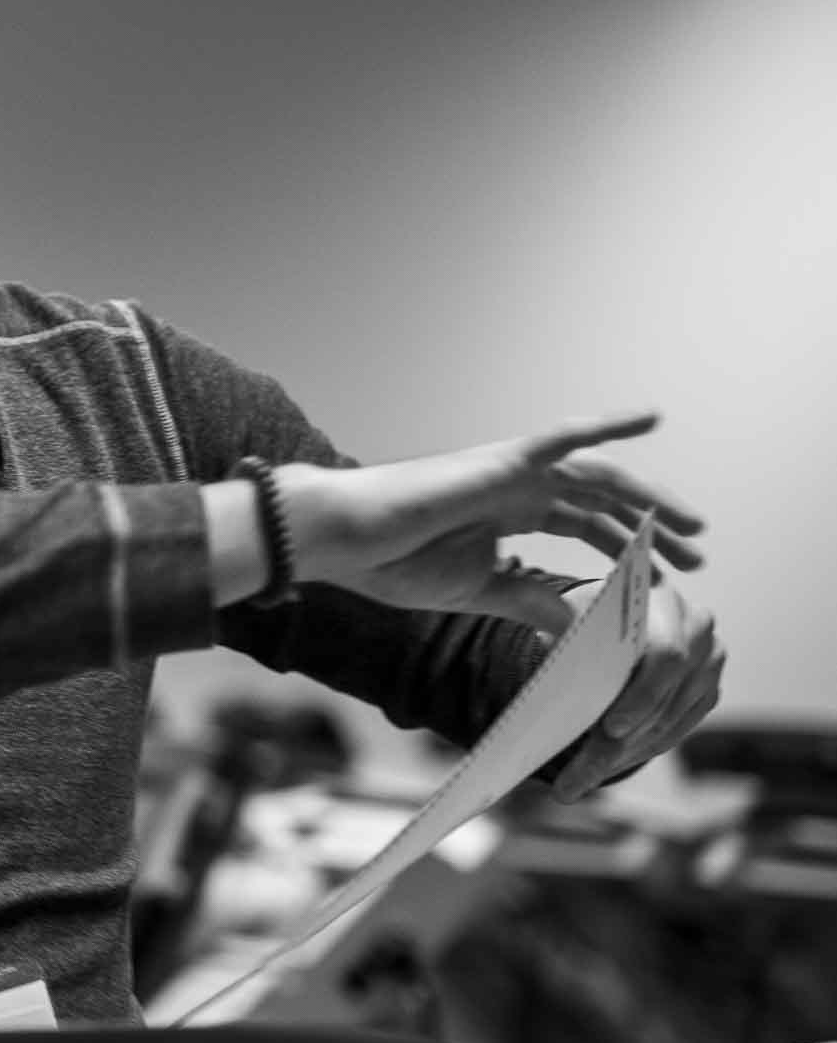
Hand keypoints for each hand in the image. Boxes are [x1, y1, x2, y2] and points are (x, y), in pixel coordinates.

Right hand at [280, 410, 706, 636]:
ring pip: (597, 476)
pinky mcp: (500, 461)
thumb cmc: (391, 560)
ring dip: (648, 495)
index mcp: (507, 513)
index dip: (625, 550)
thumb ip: (526, 597)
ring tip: (692, 524)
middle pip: (601, 502)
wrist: (345, 539)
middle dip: (650, 526)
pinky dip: (605, 426)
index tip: (663, 577)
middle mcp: (516, 486)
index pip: (583, 527)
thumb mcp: (476, 590)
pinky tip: (648, 419)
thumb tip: (575, 622)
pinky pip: (560, 438)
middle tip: (696, 553)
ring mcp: (510, 470)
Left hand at [546, 579, 726, 800]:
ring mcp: (709, 665)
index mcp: (665, 599)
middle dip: (617, 744)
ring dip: (619, 758)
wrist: (618, 614)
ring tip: (572, 784)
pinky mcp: (707, 694)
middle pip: (664, 701)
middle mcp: (698, 630)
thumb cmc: (587, 613)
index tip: (608, 729)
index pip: (666, 655)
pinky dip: (634, 754)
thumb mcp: (570, 612)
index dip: (641, 696)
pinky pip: (672, 733)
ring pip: (666, 725)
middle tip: (574, 780)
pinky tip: (598, 771)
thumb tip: (545, 642)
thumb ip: (561, 622)